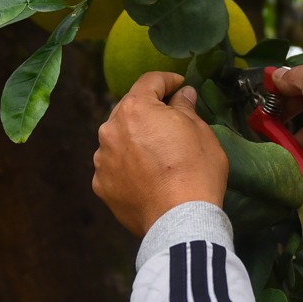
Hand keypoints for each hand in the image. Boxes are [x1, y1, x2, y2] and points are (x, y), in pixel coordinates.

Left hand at [93, 72, 229, 236]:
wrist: (181, 220)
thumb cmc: (196, 171)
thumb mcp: (200, 131)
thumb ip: (185, 108)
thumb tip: (182, 95)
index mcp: (136, 109)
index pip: (150, 82)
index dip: (168, 80)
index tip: (179, 85)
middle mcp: (111, 129)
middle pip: (130, 109)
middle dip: (149, 111)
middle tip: (171, 120)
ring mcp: (102, 159)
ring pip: (119, 138)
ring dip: (135, 139)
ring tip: (157, 154)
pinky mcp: (102, 185)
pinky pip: (114, 166)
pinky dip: (127, 165)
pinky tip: (146, 176)